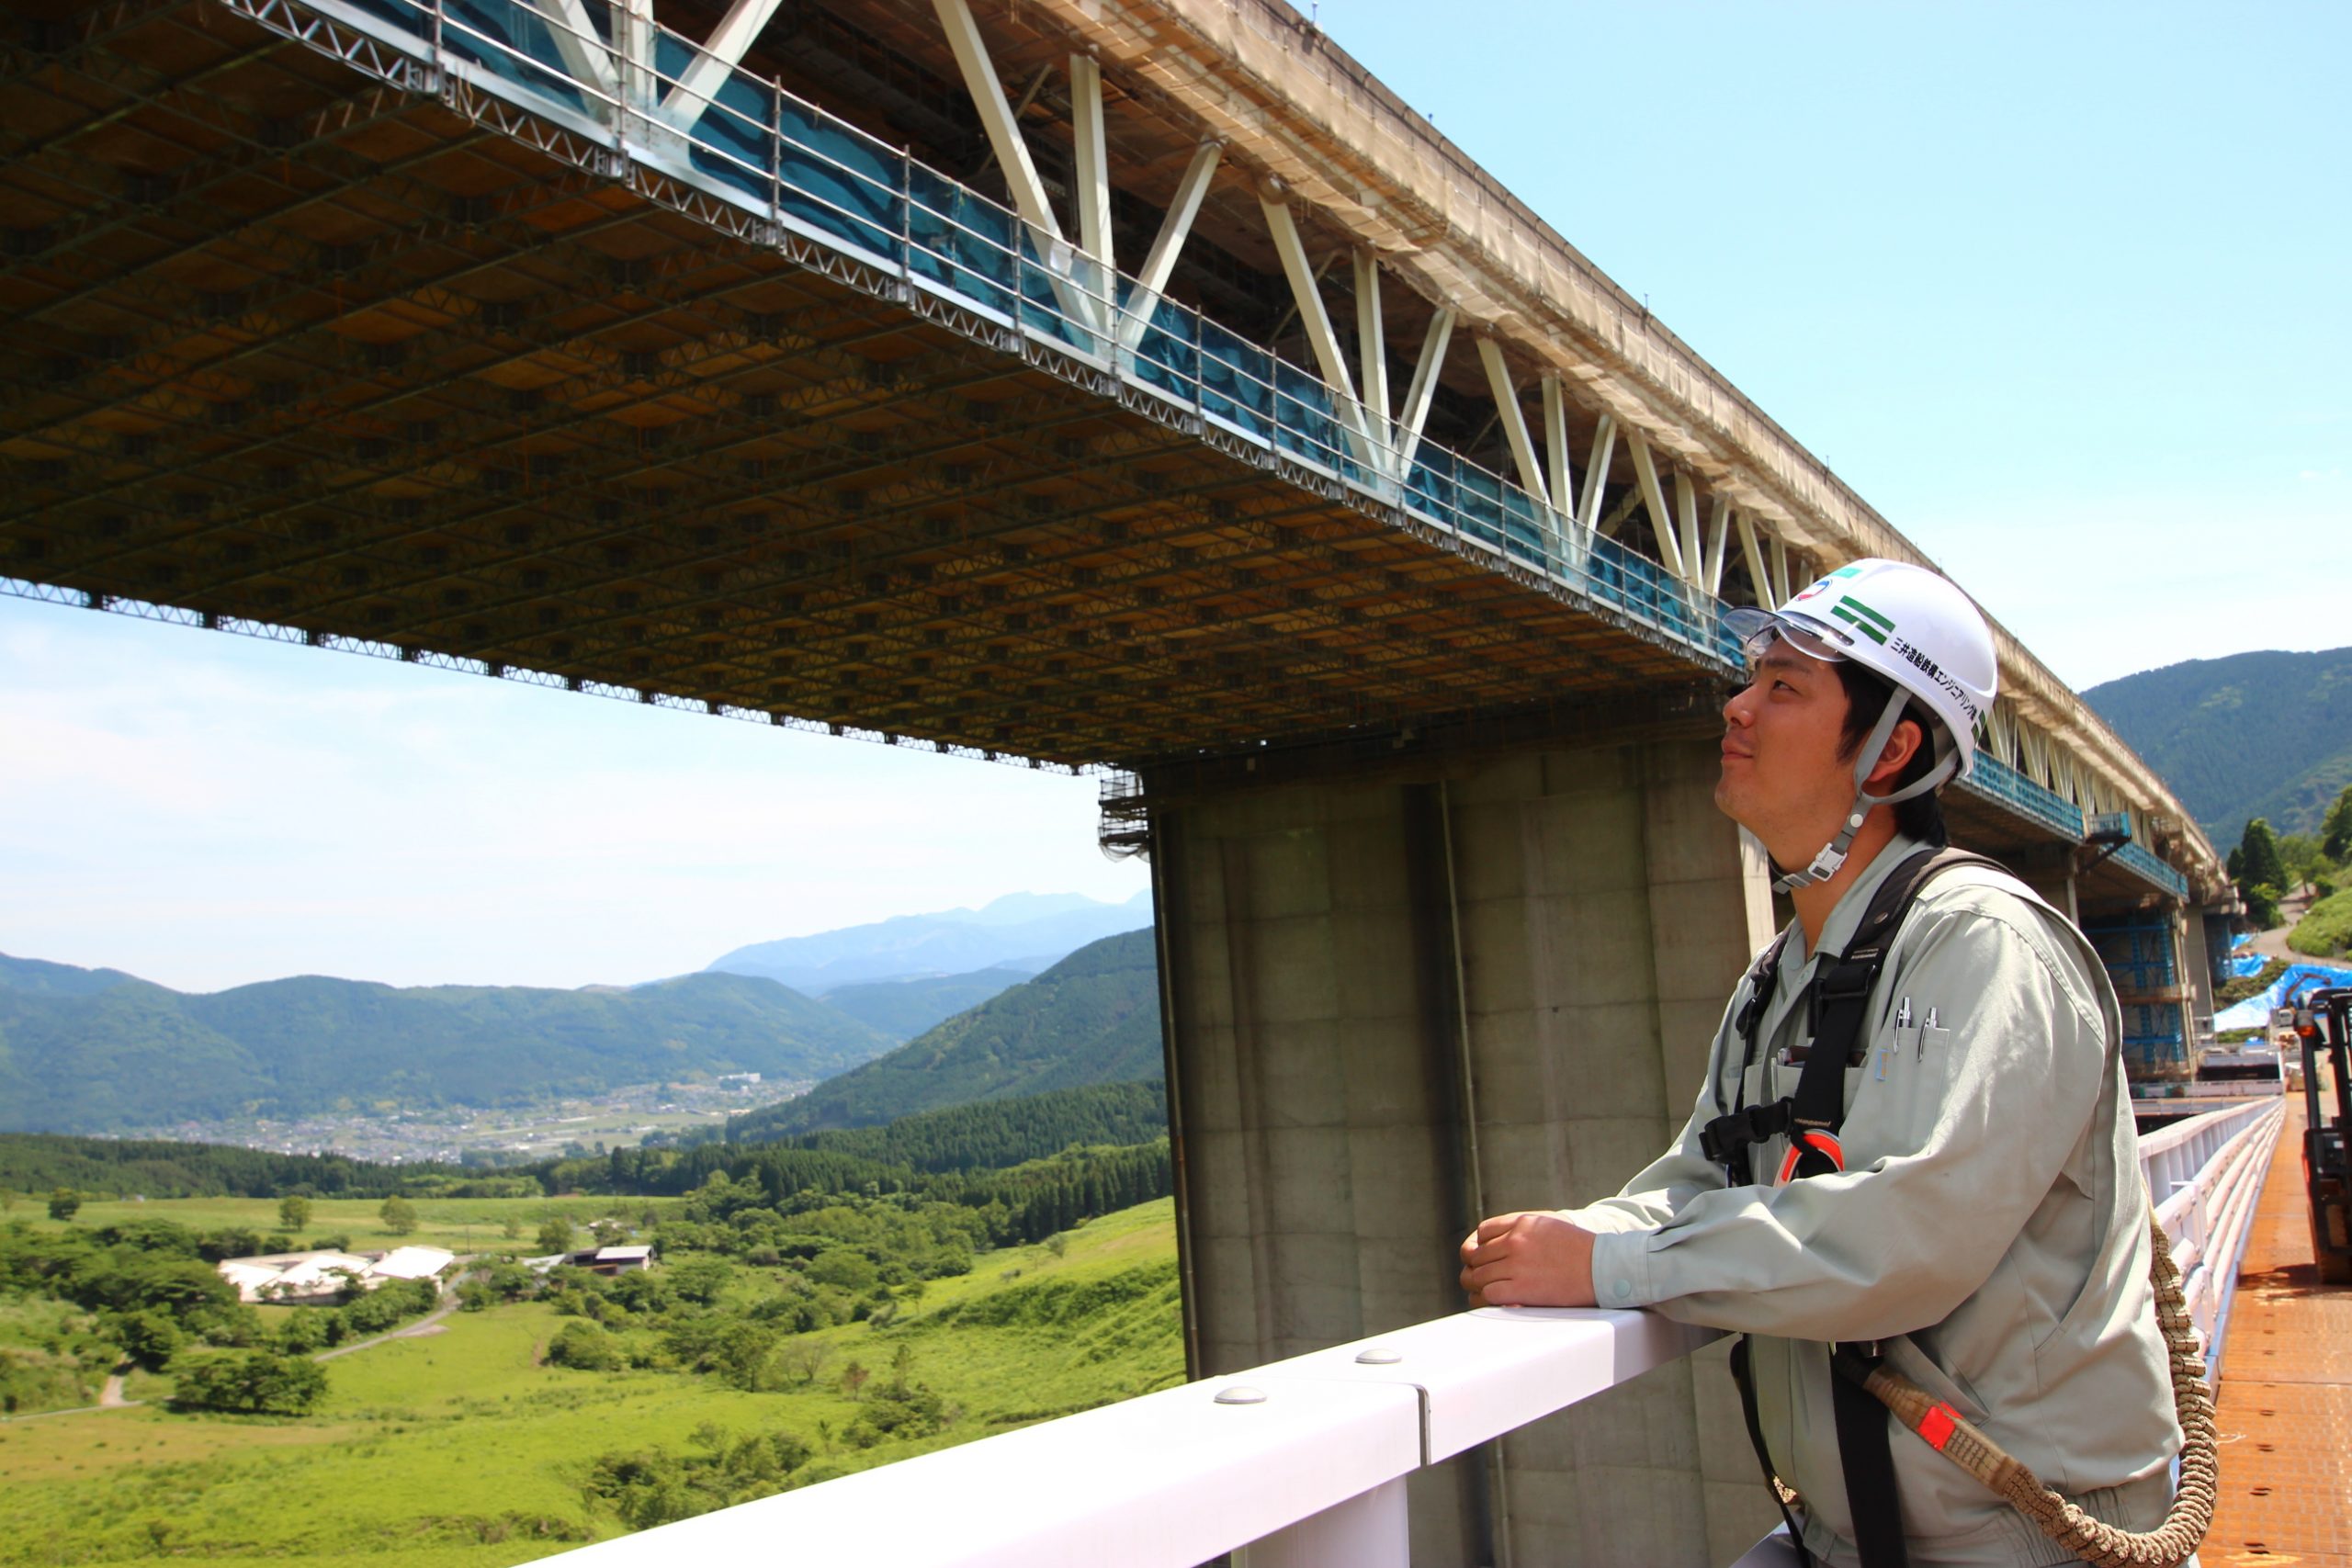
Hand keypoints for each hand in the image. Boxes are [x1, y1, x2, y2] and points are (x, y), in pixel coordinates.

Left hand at [1458, 1211, 1597, 1307]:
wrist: (1605, 1268)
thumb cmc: (1583, 1251)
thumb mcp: (1551, 1226)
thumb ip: (1526, 1229)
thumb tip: (1504, 1242)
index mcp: (1523, 1223)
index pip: (1484, 1231)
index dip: (1480, 1245)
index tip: (1484, 1257)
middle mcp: (1515, 1241)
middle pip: (1475, 1254)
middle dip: (1475, 1267)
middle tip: (1478, 1278)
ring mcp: (1516, 1265)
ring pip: (1476, 1275)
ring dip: (1476, 1285)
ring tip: (1481, 1292)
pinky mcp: (1521, 1289)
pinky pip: (1488, 1294)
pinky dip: (1485, 1299)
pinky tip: (1491, 1302)